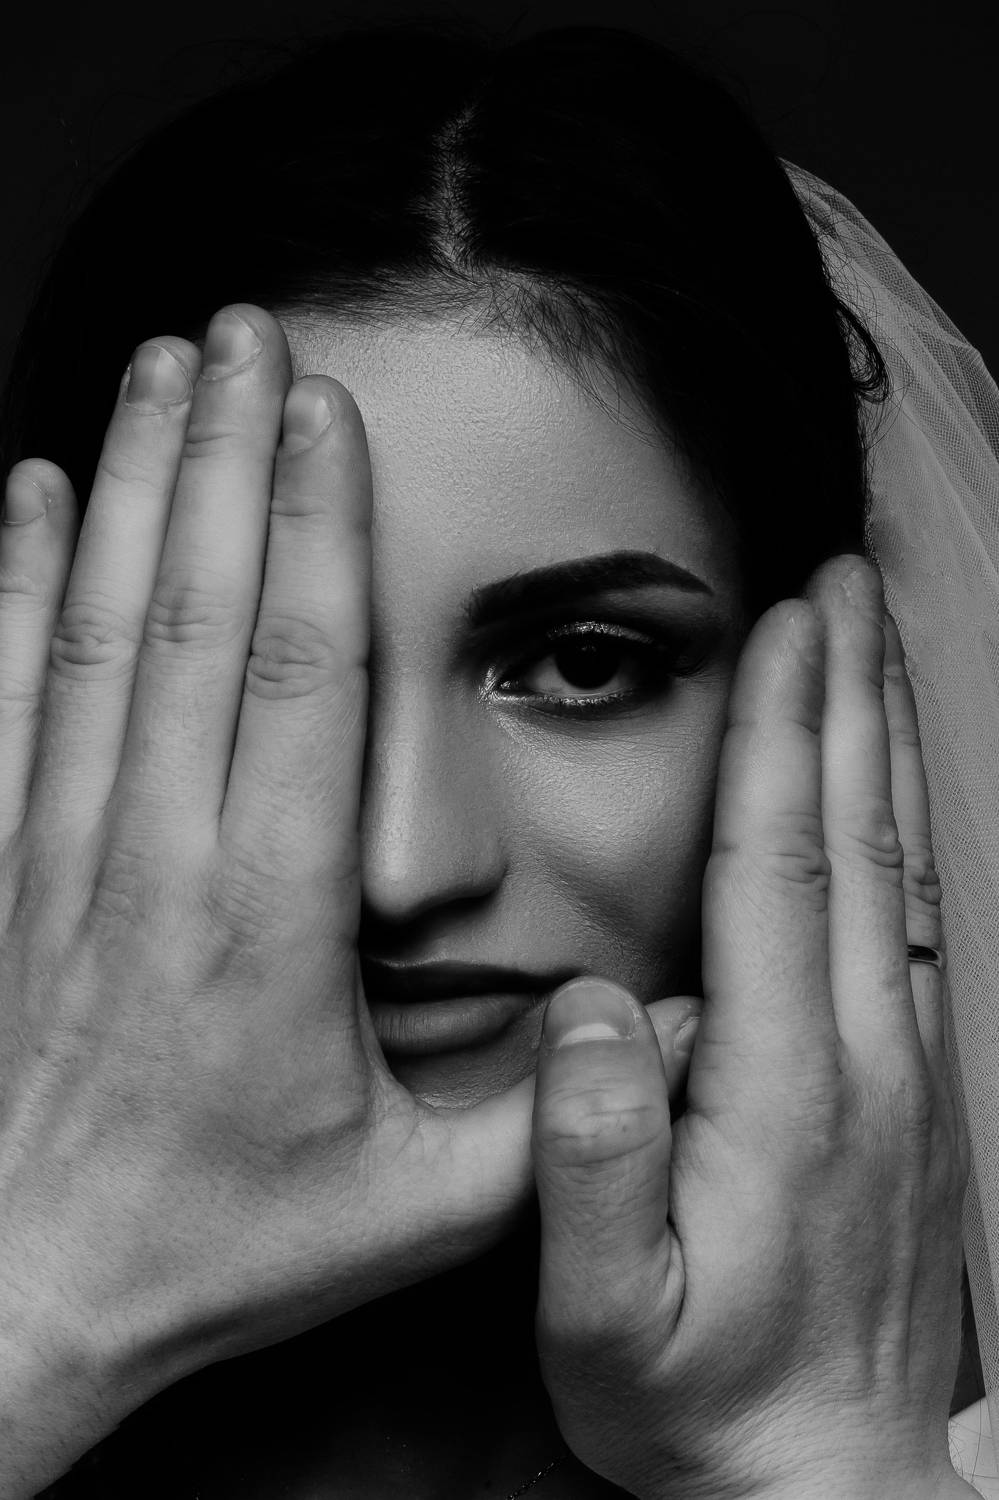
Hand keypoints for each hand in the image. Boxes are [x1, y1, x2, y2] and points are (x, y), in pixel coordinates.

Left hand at [0, 307, 538, 1495]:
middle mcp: (157, 859)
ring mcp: (61, 854)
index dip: (316, 532)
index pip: (297, 681)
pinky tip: (29, 491)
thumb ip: (540, 1118)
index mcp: (267, 921)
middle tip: (247, 327)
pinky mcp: (1, 867)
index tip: (326, 414)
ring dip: (134, 485)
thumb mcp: (412, 1210)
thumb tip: (651, 1027)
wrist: (24, 1294)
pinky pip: (2, 694)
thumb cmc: (215, 1249)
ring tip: (163, 366)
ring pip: (100, 631)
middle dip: (225, 455)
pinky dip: (11, 583)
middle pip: (194, 615)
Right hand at [530, 557, 973, 1498]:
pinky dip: (901, 819)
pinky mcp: (912, 1083)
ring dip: (884, 739)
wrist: (830, 1480)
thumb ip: (594, 1166)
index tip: (785, 627)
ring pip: (900, 863)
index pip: (781, 870)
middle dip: (849, 693)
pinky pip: (916, 915)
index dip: (783, 736)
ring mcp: (903, 1064)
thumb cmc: (704, 1401)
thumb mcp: (610, 1321)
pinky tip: (886, 778)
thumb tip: (590, 1013)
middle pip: (857, 836)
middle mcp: (863, 1054)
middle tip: (842, 579)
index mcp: (782, 1086)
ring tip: (875, 638)